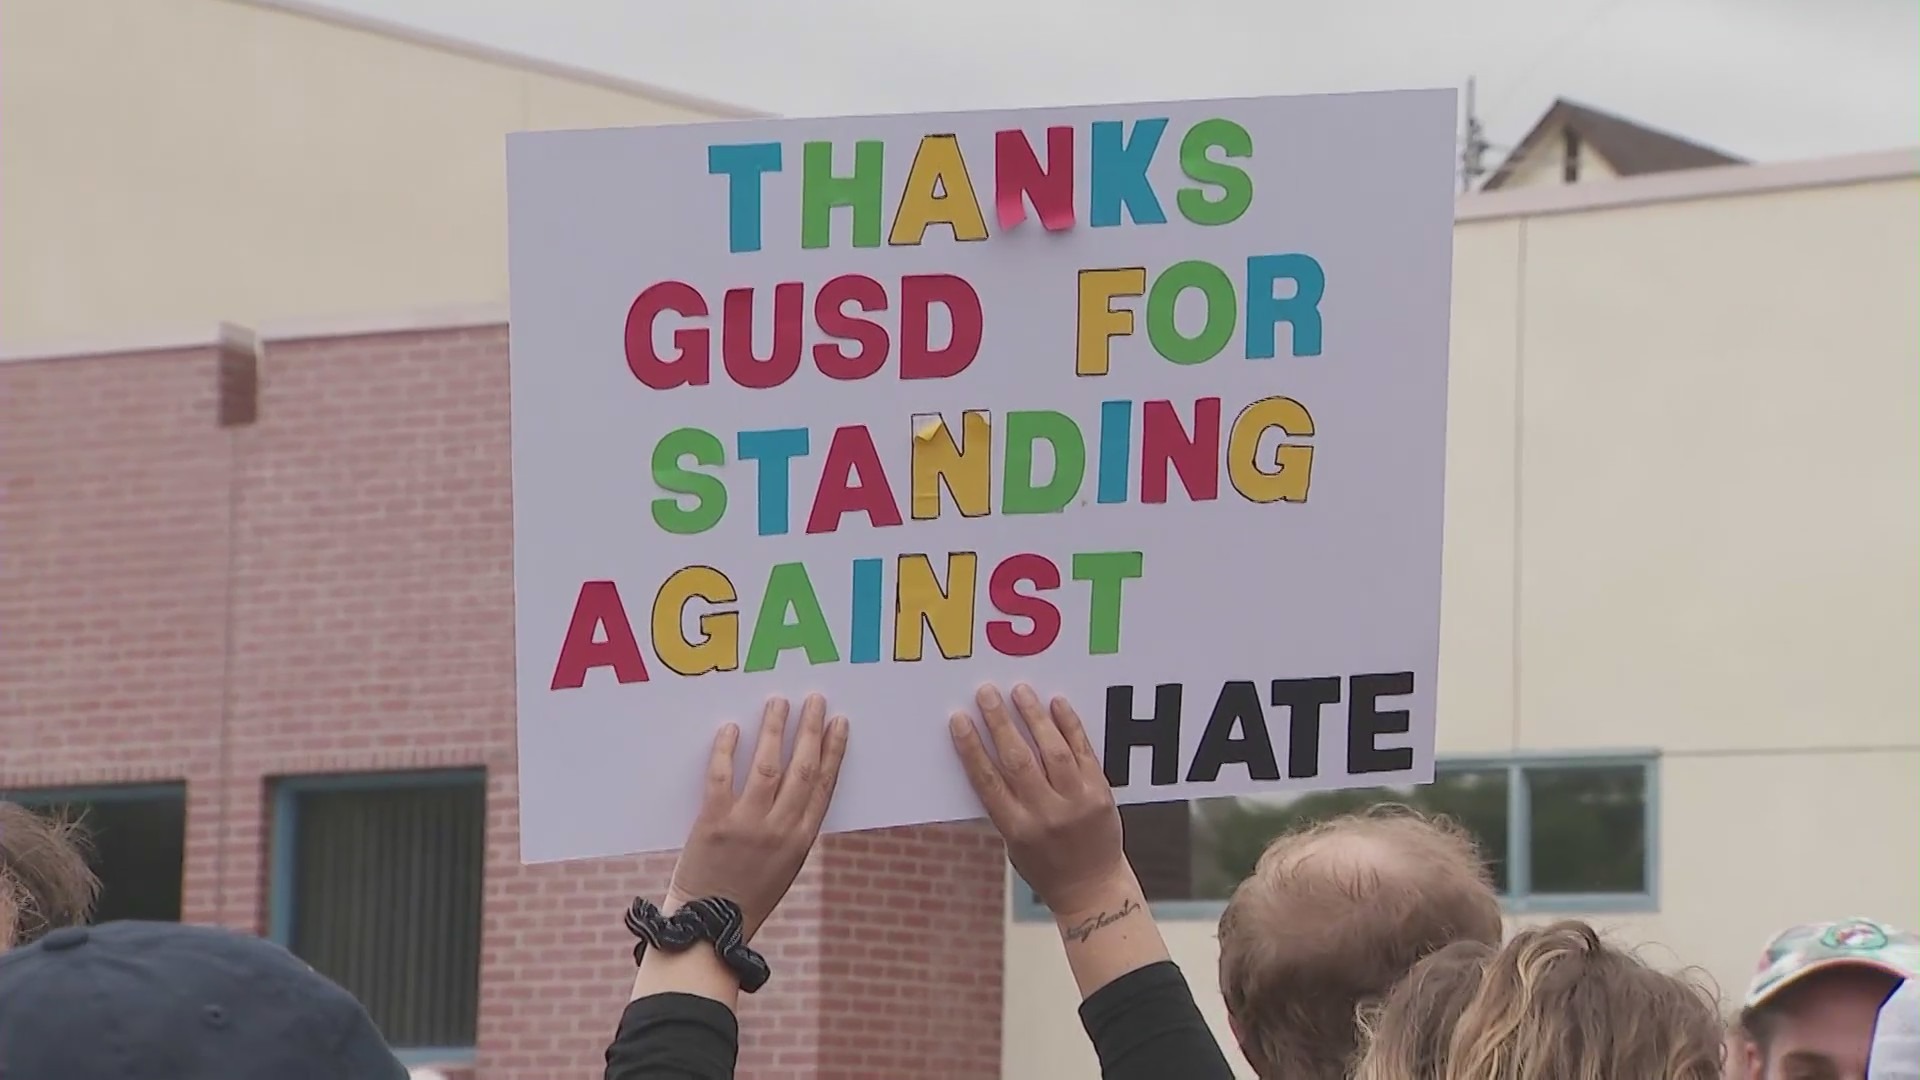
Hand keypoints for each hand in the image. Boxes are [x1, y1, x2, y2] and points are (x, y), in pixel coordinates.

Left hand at [664, 694, 848, 938]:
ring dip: (774, 729)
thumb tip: (798, 785)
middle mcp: (780, 828)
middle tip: (815, 701)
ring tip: (778, 703)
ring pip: (767, 765)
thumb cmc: (747, 896)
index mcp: (802, 839)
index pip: (824, 785)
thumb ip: (792, 828)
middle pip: (802, 768)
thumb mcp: (785, 865)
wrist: (710, 925)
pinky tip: (731, 728)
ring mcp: (748, 824)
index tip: (840, 723)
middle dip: (811, 730)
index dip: (834, 751)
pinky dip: (727, 749)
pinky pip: (722, 776)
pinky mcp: (714, 822)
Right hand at [949, 684, 1127, 913]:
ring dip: (1034, 717)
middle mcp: (1045, 815)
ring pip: (1052, 751)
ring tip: (1020, 691)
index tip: (960, 719)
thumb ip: (1004, 804)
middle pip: (1017, 760)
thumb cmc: (1045, 865)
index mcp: (1016, 829)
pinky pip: (1084, 752)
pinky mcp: (1100, 793)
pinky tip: (1057, 704)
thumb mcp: (1013, 844)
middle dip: (999, 722)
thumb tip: (987, 753)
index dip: (971, 748)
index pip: (987, 781)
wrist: (1093, 889)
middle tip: (986, 693)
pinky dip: (1069, 726)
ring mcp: (1076, 803)